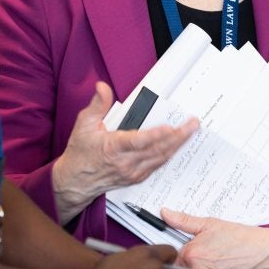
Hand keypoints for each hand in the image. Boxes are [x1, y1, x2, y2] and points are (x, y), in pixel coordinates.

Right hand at [52, 82, 198, 222]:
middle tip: (193, 124)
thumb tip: (103, 87)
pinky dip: (169, 154)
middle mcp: (125, 163)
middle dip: (178, 136)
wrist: (75, 181)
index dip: (155, 135)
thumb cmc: (80, 153)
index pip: (137, 142)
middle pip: (157, 150)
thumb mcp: (83, 125)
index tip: (169, 127)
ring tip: (191, 131)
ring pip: (161, 158)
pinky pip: (158, 165)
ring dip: (178, 144)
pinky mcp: (136, 178)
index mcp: (113, 148)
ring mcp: (133, 172)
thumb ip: (97, 105)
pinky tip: (178, 144)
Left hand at [161, 209, 268, 268]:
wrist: (265, 252)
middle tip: (205, 259)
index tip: (188, 252)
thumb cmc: (241, 238)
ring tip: (213, 267)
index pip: (171, 259)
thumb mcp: (209, 224)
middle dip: (188, 266)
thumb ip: (183, 220)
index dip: (180, 254)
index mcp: (192, 254)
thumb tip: (166, 214)